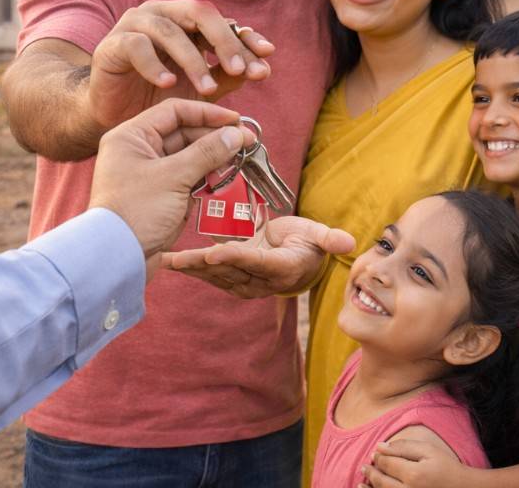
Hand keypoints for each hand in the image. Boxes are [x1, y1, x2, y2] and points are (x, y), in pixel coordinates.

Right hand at [87, 0, 274, 129]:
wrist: (115, 114)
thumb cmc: (160, 96)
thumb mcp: (202, 88)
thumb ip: (229, 76)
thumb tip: (263, 68)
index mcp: (188, 21)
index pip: (223, 21)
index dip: (245, 37)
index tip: (267, 55)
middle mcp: (163, 14)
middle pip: (199, 13)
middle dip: (224, 41)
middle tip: (241, 71)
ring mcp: (135, 25)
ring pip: (169, 31)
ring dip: (192, 60)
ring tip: (207, 89)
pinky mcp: (112, 43)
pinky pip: (136, 46)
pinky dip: (154, 65)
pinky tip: (168, 84)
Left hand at [88, 99, 254, 277]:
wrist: (117, 258)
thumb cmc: (136, 212)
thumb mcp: (174, 177)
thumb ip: (208, 152)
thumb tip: (237, 134)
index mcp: (132, 136)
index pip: (175, 111)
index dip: (207, 113)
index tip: (236, 121)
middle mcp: (140, 150)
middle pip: (185, 132)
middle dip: (216, 138)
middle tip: (247, 143)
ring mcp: (152, 172)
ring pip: (191, 155)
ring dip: (215, 158)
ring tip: (238, 163)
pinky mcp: (163, 192)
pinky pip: (191, 176)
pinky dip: (208, 176)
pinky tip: (225, 179)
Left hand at [162, 216, 355, 297]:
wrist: (297, 260)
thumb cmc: (308, 243)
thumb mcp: (320, 237)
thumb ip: (330, 239)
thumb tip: (350, 242)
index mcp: (281, 268)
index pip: (255, 261)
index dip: (236, 256)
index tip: (216, 251)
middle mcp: (260, 280)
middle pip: (228, 270)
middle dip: (202, 264)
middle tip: (179, 258)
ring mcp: (245, 282)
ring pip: (215, 274)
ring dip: (192, 268)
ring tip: (168, 260)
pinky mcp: (232, 279)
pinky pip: (210, 273)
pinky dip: (191, 267)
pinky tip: (171, 260)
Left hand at [361, 439, 469, 487]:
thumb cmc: (447, 468)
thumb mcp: (429, 451)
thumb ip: (404, 447)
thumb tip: (380, 446)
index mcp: (413, 474)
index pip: (387, 464)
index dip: (378, 457)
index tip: (375, 453)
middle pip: (381, 481)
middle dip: (371, 472)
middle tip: (365, 466)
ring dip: (370, 486)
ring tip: (362, 481)